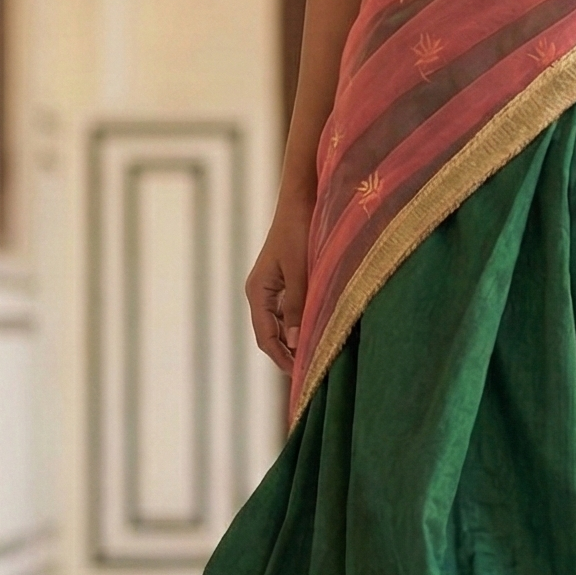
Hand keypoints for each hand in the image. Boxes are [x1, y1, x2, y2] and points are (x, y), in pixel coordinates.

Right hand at [245, 185, 313, 371]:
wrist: (301, 199)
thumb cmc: (300, 231)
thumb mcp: (301, 271)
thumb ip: (298, 306)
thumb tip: (297, 343)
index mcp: (258, 291)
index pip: (266, 337)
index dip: (283, 359)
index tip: (303, 376)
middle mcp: (260, 291)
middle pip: (271, 333)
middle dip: (288, 354)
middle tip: (312, 373)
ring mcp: (272, 285)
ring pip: (281, 323)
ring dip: (296, 339)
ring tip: (316, 355)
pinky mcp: (284, 278)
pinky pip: (289, 310)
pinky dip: (300, 323)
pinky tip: (317, 329)